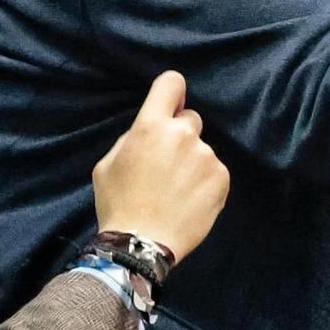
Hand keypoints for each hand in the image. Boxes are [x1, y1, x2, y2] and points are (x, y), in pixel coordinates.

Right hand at [92, 71, 229, 262]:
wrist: (139, 246)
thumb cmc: (118, 204)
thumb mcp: (107, 164)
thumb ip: (132, 137)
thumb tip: (151, 128)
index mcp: (151, 126)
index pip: (171, 82)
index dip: (171, 91)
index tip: (170, 105)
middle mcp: (183, 135)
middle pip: (189, 119)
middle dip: (179, 135)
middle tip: (166, 165)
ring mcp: (206, 157)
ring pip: (201, 149)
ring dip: (192, 163)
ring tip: (176, 191)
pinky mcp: (222, 178)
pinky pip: (214, 171)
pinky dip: (204, 182)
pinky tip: (189, 201)